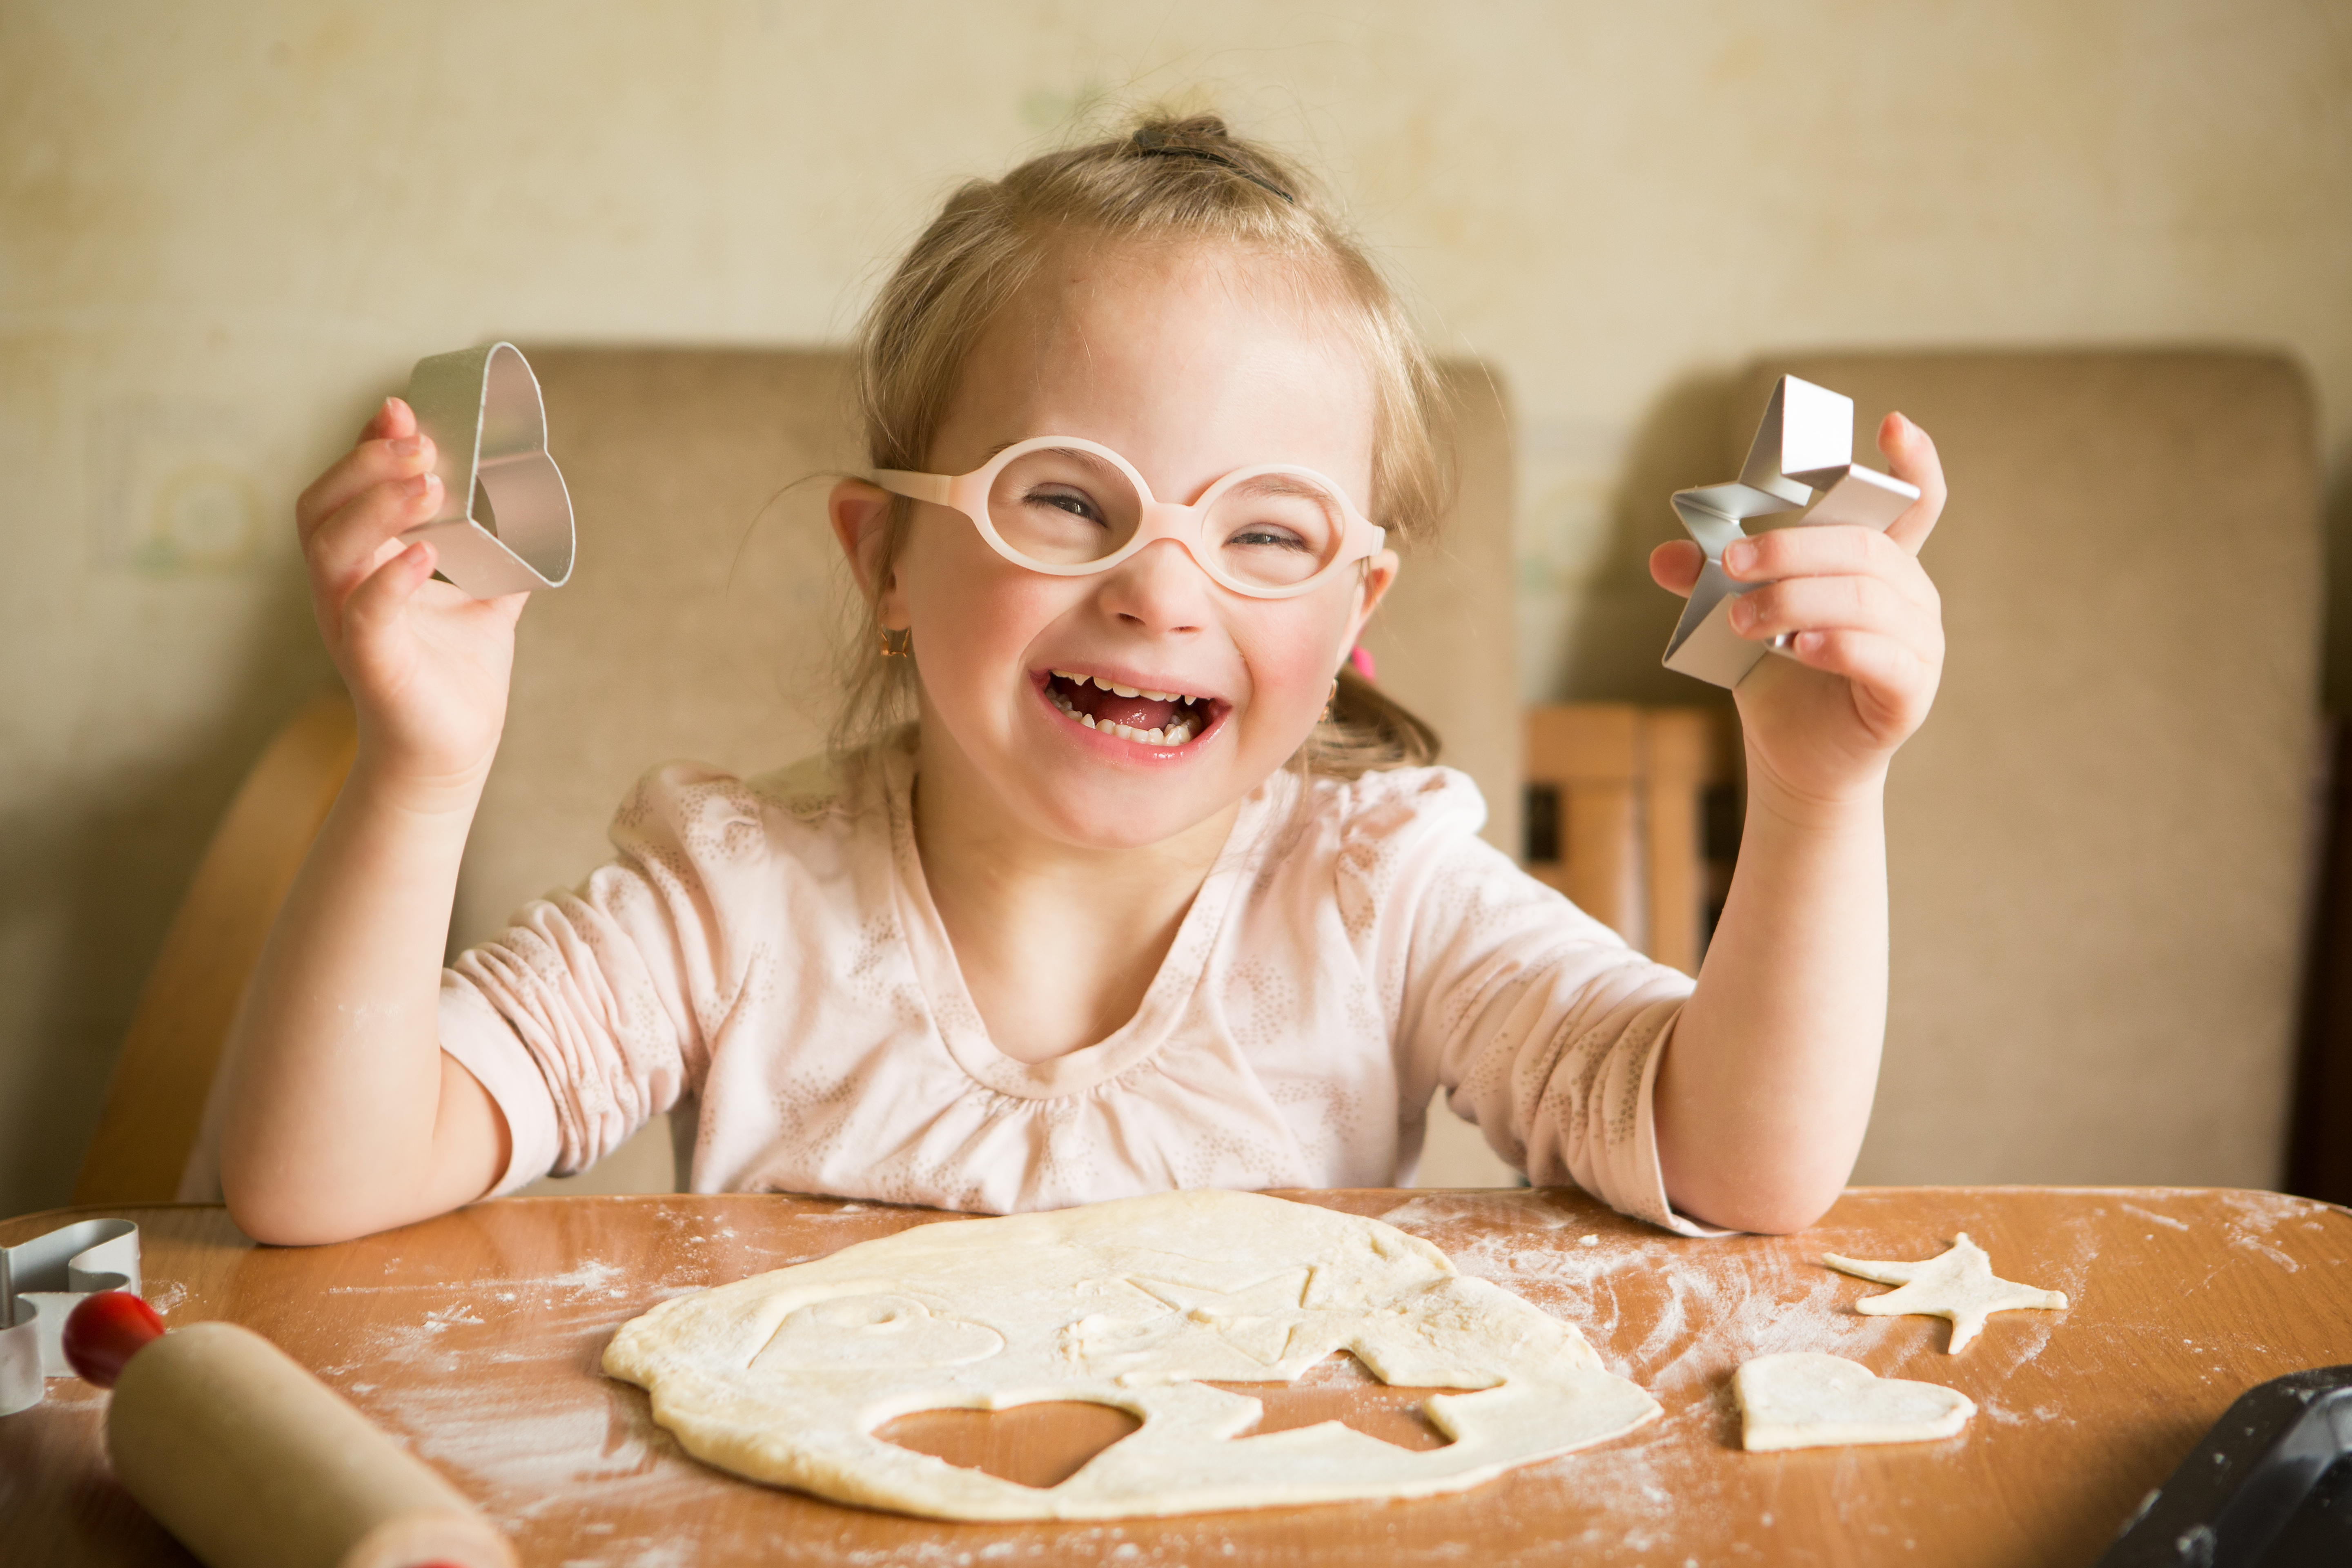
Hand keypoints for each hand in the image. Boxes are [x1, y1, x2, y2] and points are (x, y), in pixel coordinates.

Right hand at [295, 397, 526, 799]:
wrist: (454, 751)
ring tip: (427, 484)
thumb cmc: (457, 675)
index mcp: (363, 564)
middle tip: (420, 440)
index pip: (345, 489)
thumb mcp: (484, 599)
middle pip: (322, 508)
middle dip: (365, 465)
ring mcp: (348, 624)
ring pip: (331, 551)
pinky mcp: (371, 664)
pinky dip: (389, 581)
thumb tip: (537, 507)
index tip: (402, 408)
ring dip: (377, 509)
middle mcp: (343, 588)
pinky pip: (364, 615)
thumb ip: (502, 555)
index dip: (365, 445)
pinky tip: (423, 556)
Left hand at [1649, 412, 1946, 807]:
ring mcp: (1919, 643)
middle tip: (1733, 561)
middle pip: (1863, 547)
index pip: (1913, 502)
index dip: (1912, 462)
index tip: (1894, 425)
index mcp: (1878, 564)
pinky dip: (1836, 644)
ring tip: (1744, 617)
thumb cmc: (1779, 677)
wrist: (1796, 757)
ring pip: (1867, 598)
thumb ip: (1711, 581)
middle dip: (1792, 547)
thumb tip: (1663, 557)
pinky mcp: (1910, 691)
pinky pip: (1880, 655)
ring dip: (1797, 598)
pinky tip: (1799, 645)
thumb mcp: (1740, 617)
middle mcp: (1909, 595)